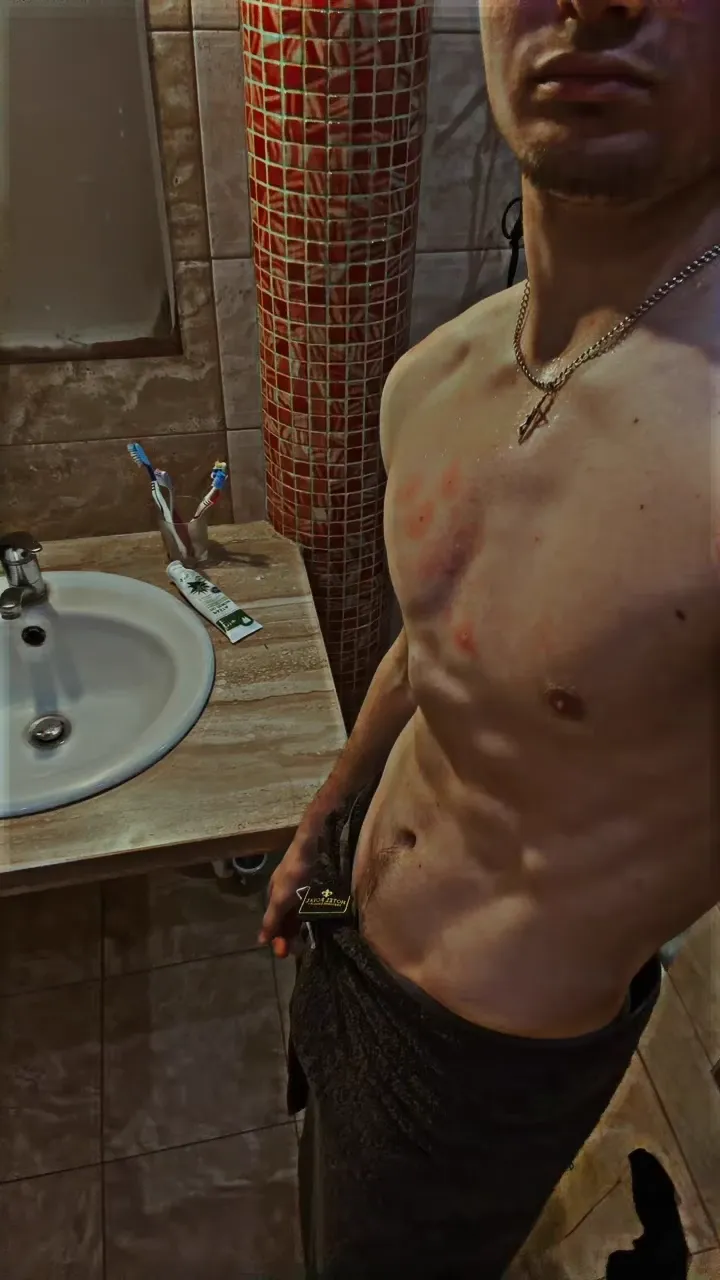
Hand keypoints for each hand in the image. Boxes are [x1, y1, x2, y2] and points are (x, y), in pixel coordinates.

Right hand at [259, 833, 318, 958]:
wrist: (314, 845)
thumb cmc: (294, 871)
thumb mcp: (281, 897)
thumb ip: (272, 919)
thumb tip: (260, 941)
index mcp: (275, 895)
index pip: (273, 922)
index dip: (277, 938)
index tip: (284, 953)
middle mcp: (287, 893)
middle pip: (286, 920)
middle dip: (288, 936)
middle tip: (296, 951)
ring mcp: (302, 889)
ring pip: (299, 915)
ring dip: (301, 929)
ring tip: (308, 941)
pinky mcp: (317, 886)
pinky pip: (312, 906)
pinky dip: (311, 917)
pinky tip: (318, 924)